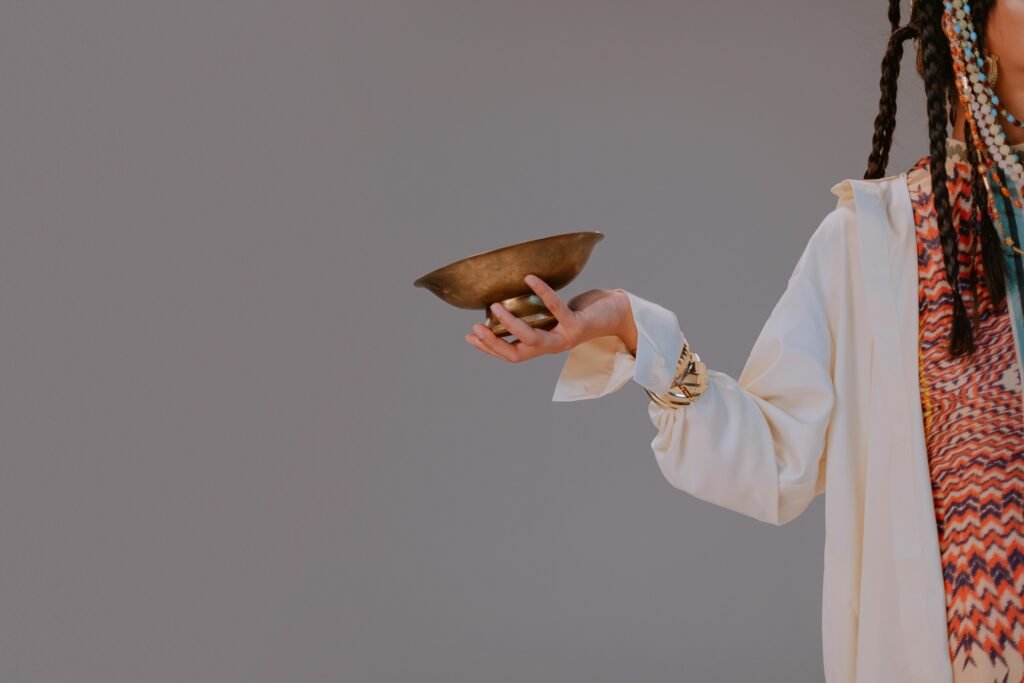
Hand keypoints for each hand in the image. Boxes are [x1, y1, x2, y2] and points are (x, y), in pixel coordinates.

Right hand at [464, 274, 628, 362]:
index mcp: (544, 346)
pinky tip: (529, 278)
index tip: (470, 336)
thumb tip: (509, 303)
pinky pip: (555, 307)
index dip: (489, 349)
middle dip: (494, 343)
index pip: (512, 354)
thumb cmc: (583, 312)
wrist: (618, 314)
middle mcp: (552, 346)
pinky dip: (542, 291)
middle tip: (475, 328)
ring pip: (532, 337)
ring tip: (494, 307)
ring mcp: (565, 337)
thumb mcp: (553, 316)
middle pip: (517, 353)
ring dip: (510, 325)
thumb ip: (534, 316)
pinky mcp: (577, 323)